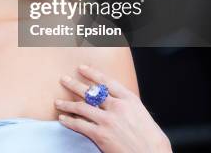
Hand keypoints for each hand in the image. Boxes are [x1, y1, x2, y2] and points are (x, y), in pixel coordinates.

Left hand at [55, 65, 171, 152]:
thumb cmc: (153, 141)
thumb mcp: (143, 115)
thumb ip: (128, 106)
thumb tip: (119, 102)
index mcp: (130, 99)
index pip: (106, 81)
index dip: (92, 73)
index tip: (82, 68)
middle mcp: (118, 106)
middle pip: (90, 91)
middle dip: (74, 84)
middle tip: (64, 79)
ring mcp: (108, 120)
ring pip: (81, 106)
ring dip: (67, 103)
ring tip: (58, 102)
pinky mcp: (100, 134)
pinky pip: (79, 124)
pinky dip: (69, 121)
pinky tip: (63, 119)